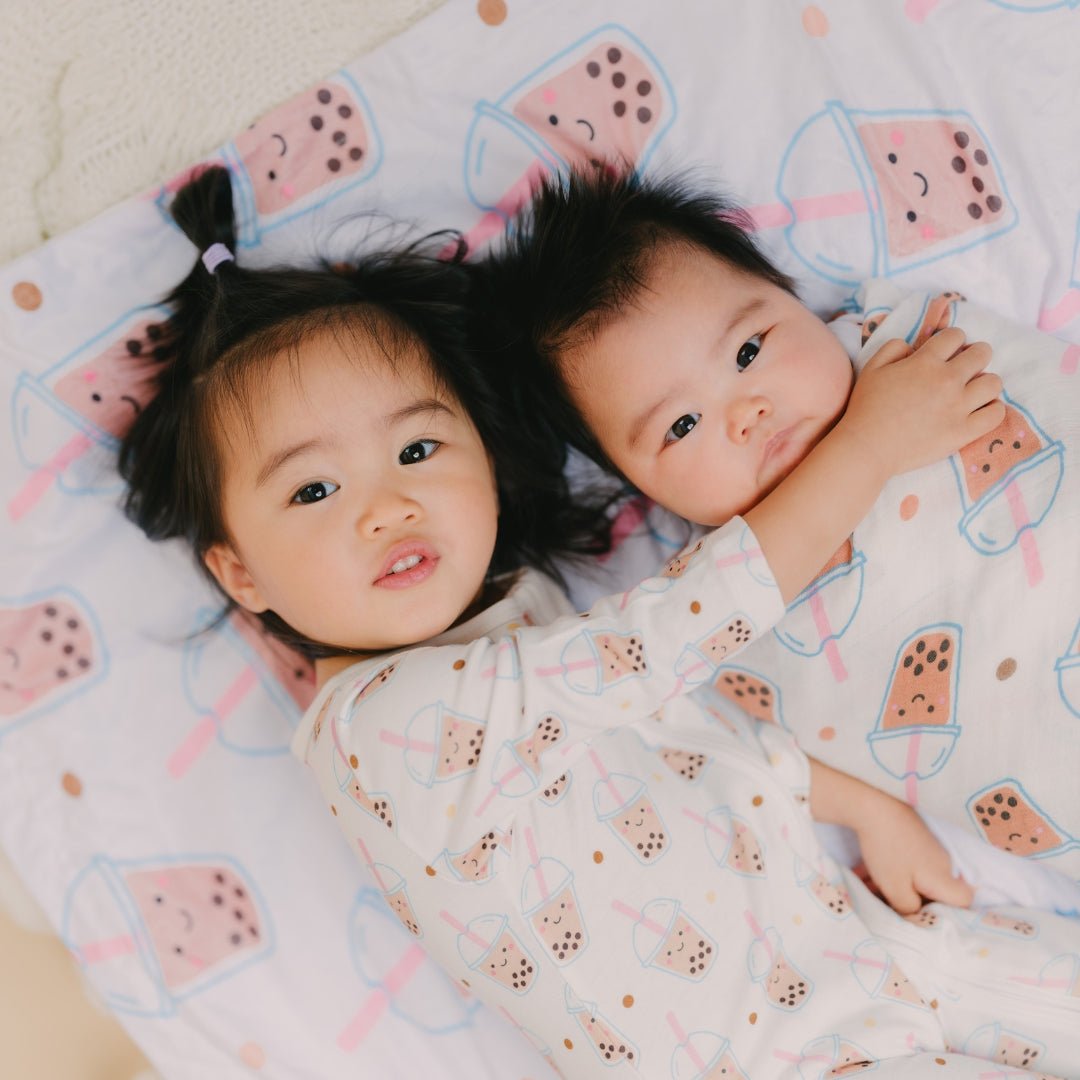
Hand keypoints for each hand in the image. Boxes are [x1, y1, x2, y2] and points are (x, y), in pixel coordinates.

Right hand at [837, 328, 1003, 478]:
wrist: (868, 448)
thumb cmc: (865, 408)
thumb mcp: (871, 368)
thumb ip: (893, 348)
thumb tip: (912, 346)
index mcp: (925, 362)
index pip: (955, 336)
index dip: (953, 340)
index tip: (948, 351)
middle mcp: (947, 380)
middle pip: (982, 353)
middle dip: (975, 355)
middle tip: (965, 368)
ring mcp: (958, 407)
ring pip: (994, 383)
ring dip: (985, 382)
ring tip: (973, 391)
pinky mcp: (964, 432)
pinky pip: (996, 414)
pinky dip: (992, 409)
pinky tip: (979, 410)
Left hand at [854, 796, 972, 915]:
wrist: (873, 805)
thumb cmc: (888, 850)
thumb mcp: (895, 888)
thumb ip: (909, 909)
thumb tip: (916, 916)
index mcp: (943, 878)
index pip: (965, 902)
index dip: (950, 914)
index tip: (924, 917)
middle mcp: (942, 864)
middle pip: (935, 893)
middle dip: (911, 902)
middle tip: (886, 905)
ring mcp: (927, 850)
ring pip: (915, 878)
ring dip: (893, 887)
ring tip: (866, 888)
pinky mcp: (912, 840)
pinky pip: (904, 865)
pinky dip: (888, 872)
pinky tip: (863, 874)